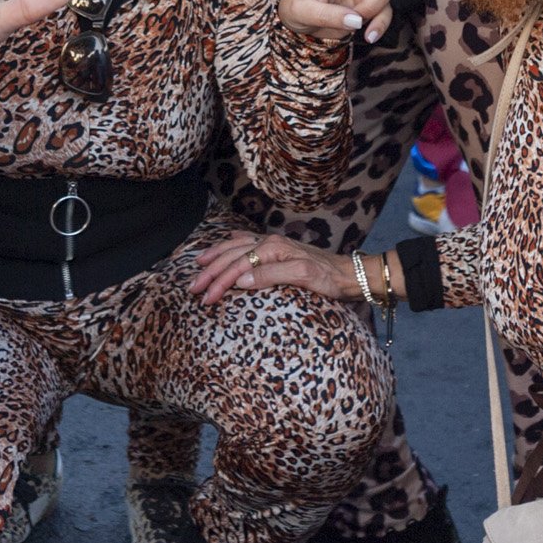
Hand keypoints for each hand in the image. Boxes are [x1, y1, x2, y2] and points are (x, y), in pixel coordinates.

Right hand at [188, 230, 360, 304]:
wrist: (348, 273)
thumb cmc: (329, 278)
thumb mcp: (303, 277)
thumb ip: (271, 275)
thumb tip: (241, 279)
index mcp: (272, 248)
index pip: (237, 266)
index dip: (219, 283)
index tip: (205, 299)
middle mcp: (269, 243)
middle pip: (231, 255)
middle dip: (210, 271)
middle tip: (193, 288)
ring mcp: (272, 245)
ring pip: (235, 247)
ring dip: (215, 257)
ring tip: (198, 264)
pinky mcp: (277, 249)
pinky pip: (247, 243)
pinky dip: (232, 244)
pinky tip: (226, 244)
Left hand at [277, 0, 399, 43]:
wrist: (303, 37)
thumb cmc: (296, 11)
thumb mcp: (299, 10)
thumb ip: (326, 14)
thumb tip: (355, 19)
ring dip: (373, 3)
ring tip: (356, 21)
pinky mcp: (372, 6)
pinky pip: (385, 11)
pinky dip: (378, 24)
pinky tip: (366, 35)